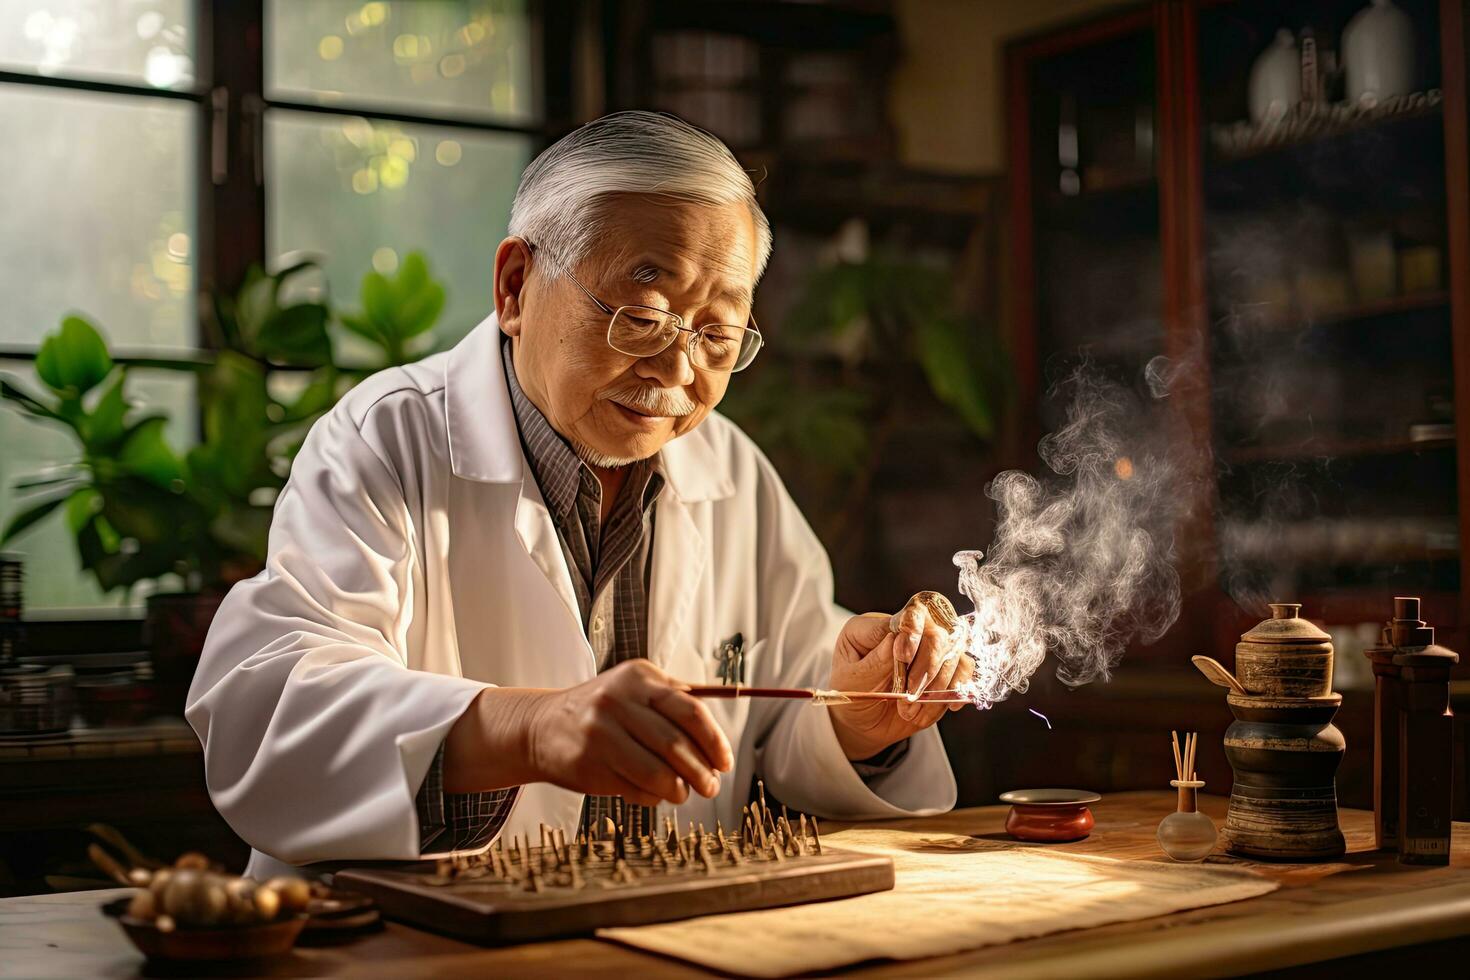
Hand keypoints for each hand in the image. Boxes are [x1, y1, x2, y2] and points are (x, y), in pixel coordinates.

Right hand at [524, 660, 733, 806]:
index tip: (724, 762)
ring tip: (684, 793)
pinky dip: (653, 797)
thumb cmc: (601, 711)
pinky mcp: (587, 764)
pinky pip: (634, 788)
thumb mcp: (634, 690)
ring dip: (679, 789)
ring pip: (657, 772)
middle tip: (711, 786)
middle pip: (676, 744)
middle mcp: (617, 701)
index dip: (714, 741)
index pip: (691, 710)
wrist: (542, 726)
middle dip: (702, 772)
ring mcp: (599, 733)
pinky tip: (655, 793)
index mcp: (638, 678)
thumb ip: (674, 703)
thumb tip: (717, 742)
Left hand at [827, 609, 973, 760]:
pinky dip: (954, 692)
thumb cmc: (851, 697)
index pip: (907, 613)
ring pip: (955, 653)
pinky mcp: (944, 670)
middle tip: (909, 697)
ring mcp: (928, 650)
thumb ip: (873, 661)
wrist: (862, 723)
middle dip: (927, 668)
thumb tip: (895, 639)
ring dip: (938, 687)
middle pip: (937, 633)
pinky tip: (938, 706)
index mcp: (877, 626)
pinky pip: (965, 672)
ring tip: (910, 711)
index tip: (903, 657)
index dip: (911, 632)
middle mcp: (907, 632)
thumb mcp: (852, 681)